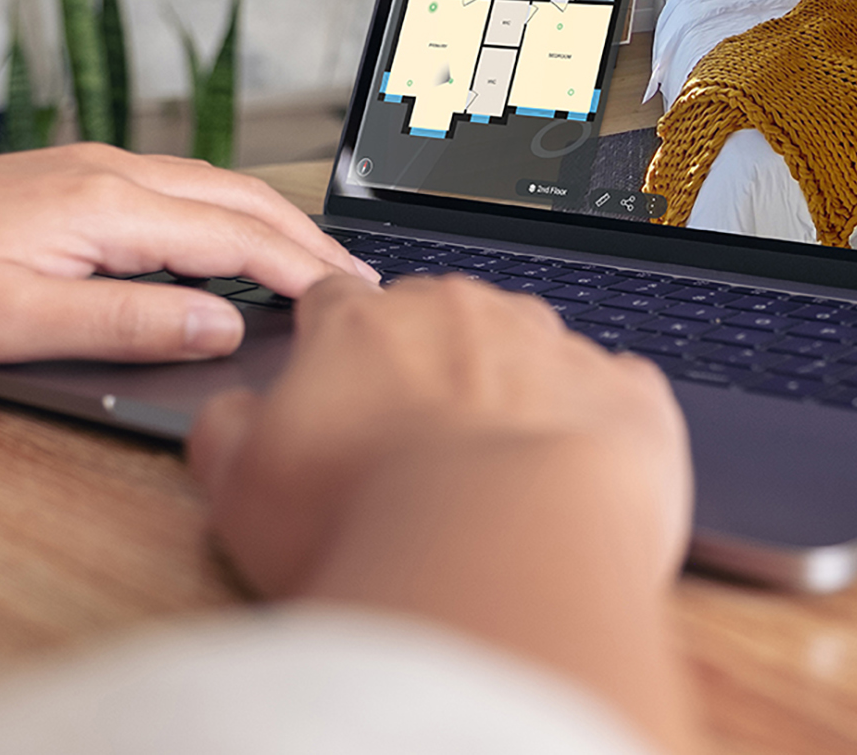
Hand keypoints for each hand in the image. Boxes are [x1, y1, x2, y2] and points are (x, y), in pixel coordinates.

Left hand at [0, 144, 377, 392]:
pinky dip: (219, 217)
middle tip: (358, 287)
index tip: (355, 305)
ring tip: (310, 266)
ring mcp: (83, 169)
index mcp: (104, 203)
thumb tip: (224, 323)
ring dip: (265, 224)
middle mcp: (105, 171)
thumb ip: (131, 321)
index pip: (236, 236)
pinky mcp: (61, 182)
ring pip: (206, 188)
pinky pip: (169, 191)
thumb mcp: (19, 323)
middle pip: (236, 198)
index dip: (303, 271)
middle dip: (304, 240)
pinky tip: (220, 246)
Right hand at [190, 274, 690, 595]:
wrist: (504, 554)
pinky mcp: (628, 395)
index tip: (335, 380)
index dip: (331, 342)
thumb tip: (233, 416)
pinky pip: (612, 397)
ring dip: (512, 396)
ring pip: (528, 353)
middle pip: (437, 319)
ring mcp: (553, 347)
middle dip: (426, 370)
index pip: (335, 301)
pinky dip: (595, 430)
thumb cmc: (368, 525)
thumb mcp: (240, 492)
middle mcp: (462, 313)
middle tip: (412, 456)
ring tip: (496, 481)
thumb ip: (228, 436)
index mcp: (363, 324)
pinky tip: (576, 481)